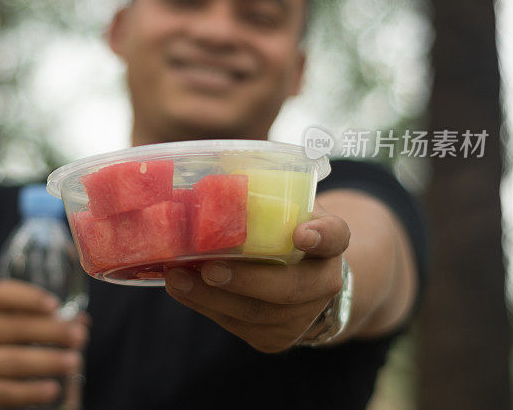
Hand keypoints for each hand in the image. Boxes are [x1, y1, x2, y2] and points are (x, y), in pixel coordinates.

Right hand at [0, 279, 88, 409]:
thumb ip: (34, 316)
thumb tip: (82, 321)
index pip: (0, 295)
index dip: (28, 298)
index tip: (54, 304)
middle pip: (15, 328)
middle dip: (52, 332)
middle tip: (80, 336)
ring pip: (14, 361)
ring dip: (48, 361)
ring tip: (75, 361)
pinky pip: (7, 391)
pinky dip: (32, 391)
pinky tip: (53, 388)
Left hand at [164, 205, 349, 352]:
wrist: (301, 281)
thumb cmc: (281, 232)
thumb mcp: (282, 207)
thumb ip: (262, 196)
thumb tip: (213, 174)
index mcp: (330, 241)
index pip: (335, 235)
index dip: (320, 236)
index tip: (301, 233)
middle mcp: (324, 283)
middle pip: (290, 288)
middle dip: (246, 280)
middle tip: (209, 268)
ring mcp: (301, 317)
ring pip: (255, 313)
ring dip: (210, 297)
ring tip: (177, 278)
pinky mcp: (275, 338)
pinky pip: (237, 325)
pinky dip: (206, 306)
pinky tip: (183, 290)